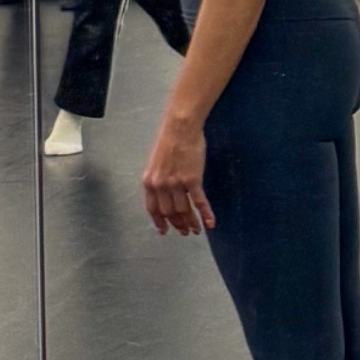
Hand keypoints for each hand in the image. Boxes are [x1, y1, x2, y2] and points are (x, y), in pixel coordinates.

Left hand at [143, 115, 214, 235]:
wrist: (180, 127)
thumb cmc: (170, 140)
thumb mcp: (157, 163)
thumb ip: (159, 179)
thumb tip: (165, 192)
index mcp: (149, 182)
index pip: (153, 209)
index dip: (159, 222)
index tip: (165, 231)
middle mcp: (161, 186)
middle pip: (169, 213)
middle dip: (178, 225)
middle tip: (185, 232)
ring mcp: (176, 184)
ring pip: (183, 211)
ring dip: (191, 222)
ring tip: (196, 230)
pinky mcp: (192, 180)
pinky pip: (199, 202)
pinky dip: (205, 214)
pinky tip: (210, 223)